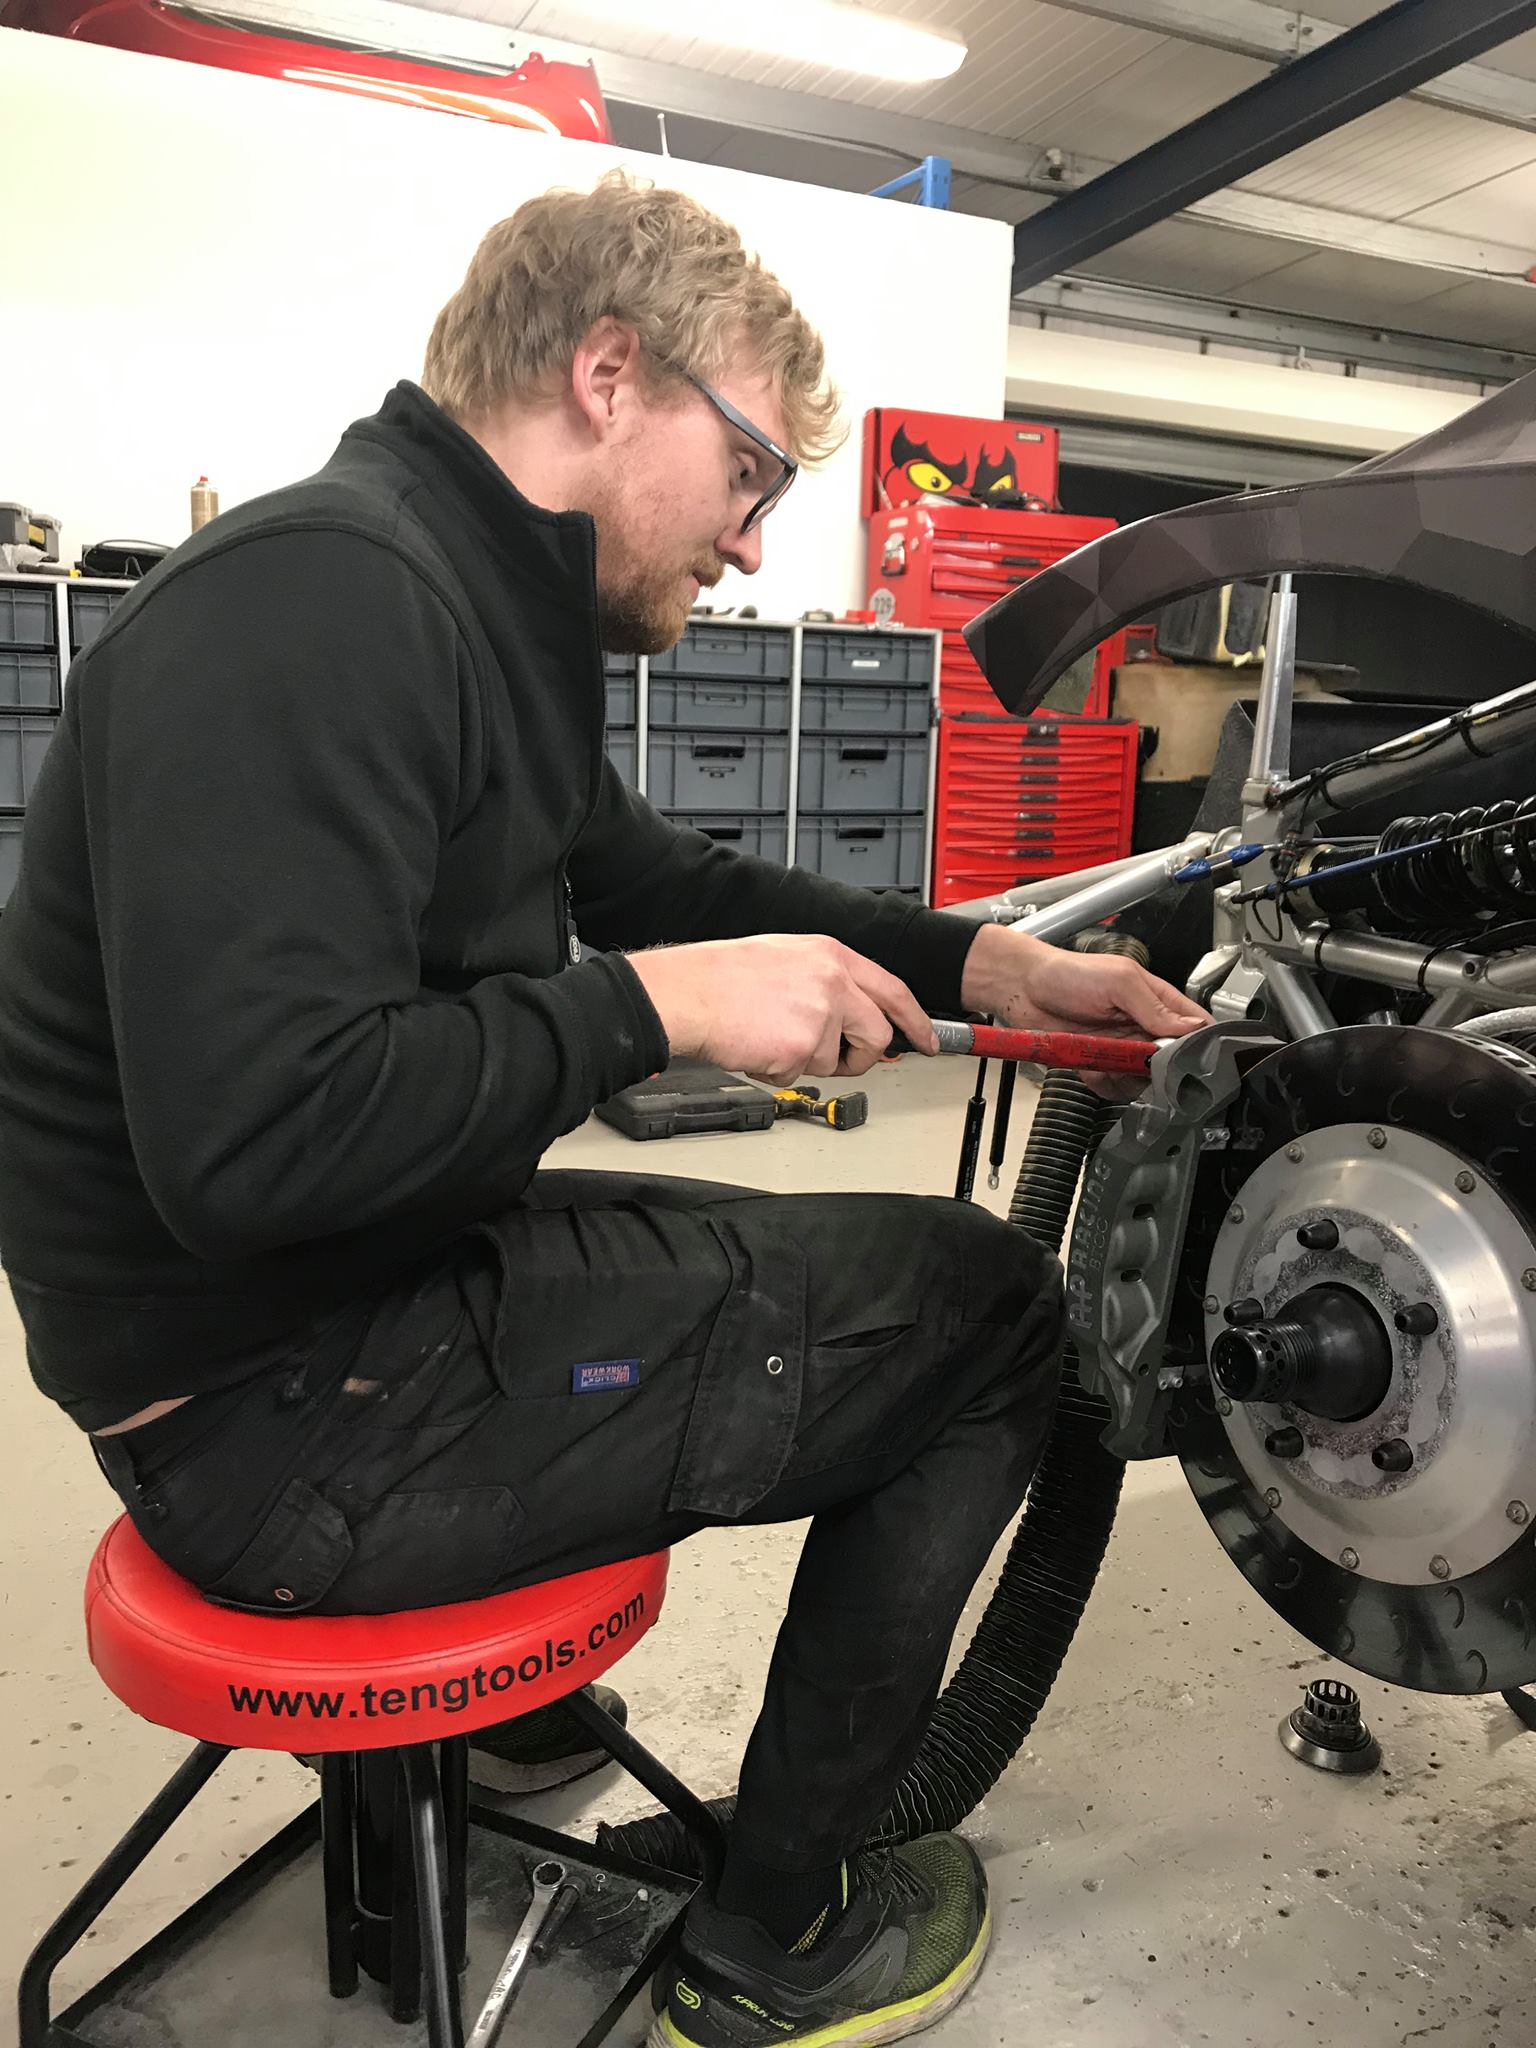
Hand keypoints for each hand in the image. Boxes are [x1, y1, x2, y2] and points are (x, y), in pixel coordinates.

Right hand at [626, 934, 938, 1084]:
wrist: (688, 994)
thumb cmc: (722, 977)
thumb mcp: (785, 957)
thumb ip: (825, 980)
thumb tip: (849, 1010)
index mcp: (831, 955)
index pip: (894, 990)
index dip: (916, 1019)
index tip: (927, 1039)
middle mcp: (833, 981)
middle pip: (878, 1033)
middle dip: (860, 1056)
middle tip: (838, 1060)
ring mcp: (821, 1014)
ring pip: (838, 1060)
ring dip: (808, 1061)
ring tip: (773, 1039)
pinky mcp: (804, 1046)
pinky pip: (804, 1073)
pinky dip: (780, 1070)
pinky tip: (758, 1047)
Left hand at [960, 925, 1207, 1095]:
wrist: (1022, 988)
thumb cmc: (1068, 973)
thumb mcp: (1119, 981)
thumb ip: (1155, 1007)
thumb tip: (1191, 1028)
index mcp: (1157, 1001)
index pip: (1195, 1027)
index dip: (1199, 1046)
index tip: (1191, 1060)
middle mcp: (1143, 1027)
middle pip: (1172, 1062)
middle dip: (1160, 1070)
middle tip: (1142, 1066)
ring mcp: (1123, 1048)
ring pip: (1145, 1081)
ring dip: (1130, 1080)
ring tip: (1111, 1063)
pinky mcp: (1100, 1064)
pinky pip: (1115, 1088)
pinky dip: (1106, 1085)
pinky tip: (1094, 1070)